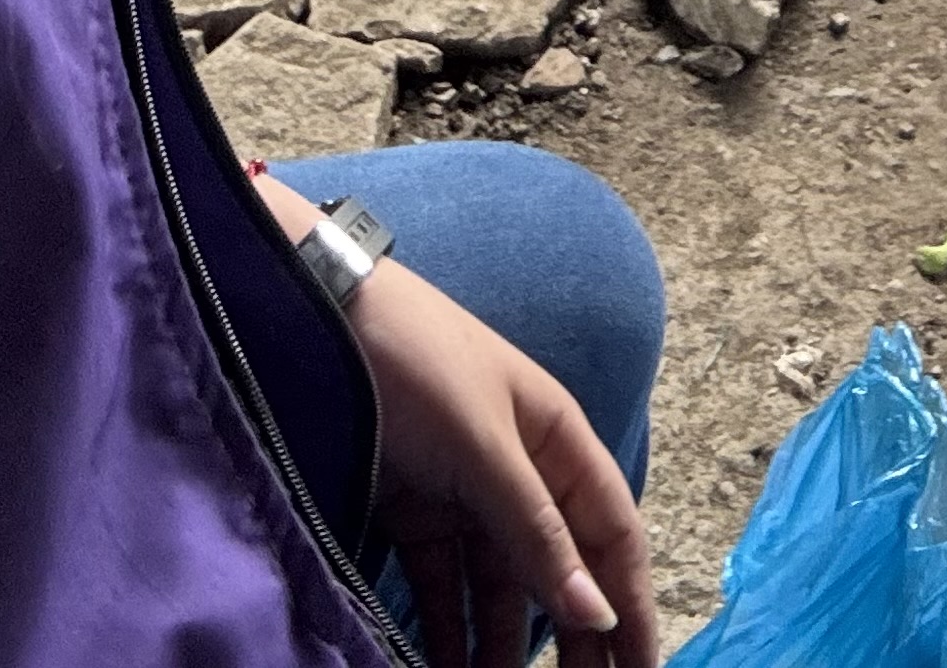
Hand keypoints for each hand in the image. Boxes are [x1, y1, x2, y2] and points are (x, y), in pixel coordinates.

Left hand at [345, 255, 659, 667]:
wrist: (315, 311)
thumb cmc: (416, 359)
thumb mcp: (482, 445)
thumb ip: (535, 531)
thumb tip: (594, 613)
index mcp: (560, 441)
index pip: (612, 538)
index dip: (631, 605)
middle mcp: (524, 471)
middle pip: (562, 569)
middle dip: (575, 638)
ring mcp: (468, 494)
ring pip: (501, 587)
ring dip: (504, 645)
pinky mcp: (416, 512)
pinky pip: (443, 585)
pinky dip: (447, 630)